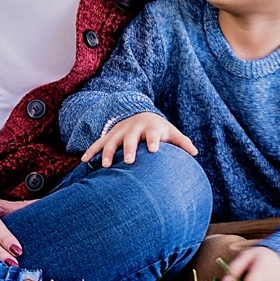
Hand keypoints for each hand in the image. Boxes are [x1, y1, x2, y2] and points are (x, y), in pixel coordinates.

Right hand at [81, 112, 198, 167]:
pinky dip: (90, 151)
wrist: (141, 114)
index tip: (153, 150)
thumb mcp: (171, 133)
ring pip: (112, 141)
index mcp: (151, 127)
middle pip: (130, 138)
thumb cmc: (160, 129)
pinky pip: (98, 143)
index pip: (153, 134)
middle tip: (128, 161)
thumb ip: (182, 143)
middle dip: (128, 149)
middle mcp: (133, 128)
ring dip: (107, 152)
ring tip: (105, 166)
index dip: (153, 141)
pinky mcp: (109, 135)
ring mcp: (119, 131)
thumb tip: (195, 152)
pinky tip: (84, 161)